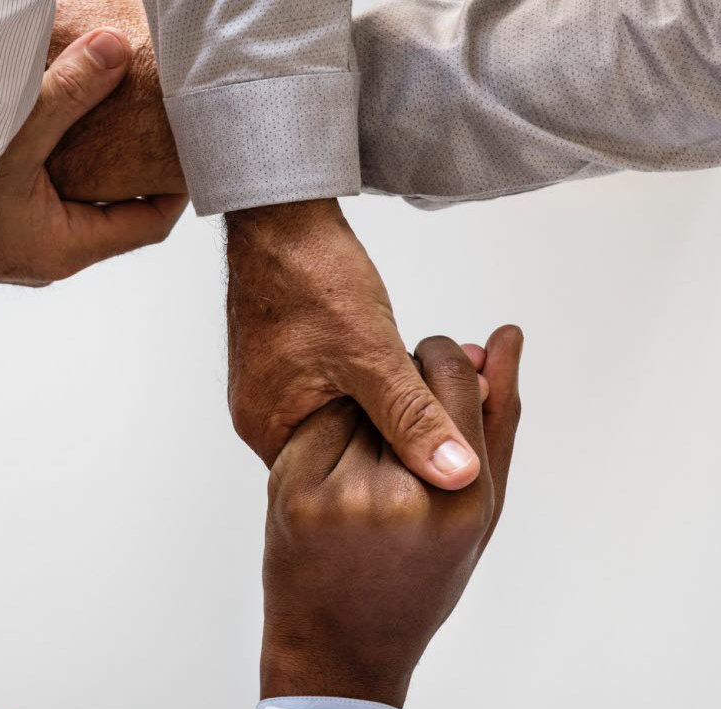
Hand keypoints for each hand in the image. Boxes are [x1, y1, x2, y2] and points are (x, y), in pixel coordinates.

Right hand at [0, 28, 188, 286]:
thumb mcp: (12, 144)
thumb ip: (66, 95)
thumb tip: (116, 49)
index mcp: (67, 247)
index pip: (149, 223)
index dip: (175, 184)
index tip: (184, 143)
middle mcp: (49, 251)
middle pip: (116, 210)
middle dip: (134, 167)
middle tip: (152, 123)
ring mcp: (21, 242)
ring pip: (77, 201)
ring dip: (93, 163)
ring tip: (109, 117)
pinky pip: (42, 195)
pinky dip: (57, 164)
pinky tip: (53, 129)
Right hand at [227, 199, 482, 488]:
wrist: (281, 218)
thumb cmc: (313, 275)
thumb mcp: (373, 353)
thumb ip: (414, 417)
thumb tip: (458, 475)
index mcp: (269, 429)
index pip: (341, 479)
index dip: (394, 469)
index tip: (440, 451)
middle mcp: (262, 417)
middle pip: (343, 451)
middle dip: (399, 432)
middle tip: (453, 411)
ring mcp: (270, 390)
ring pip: (345, 419)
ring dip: (389, 403)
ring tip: (432, 383)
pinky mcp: (283, 364)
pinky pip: (336, 392)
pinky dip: (372, 383)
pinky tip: (400, 366)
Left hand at [261, 327, 524, 704]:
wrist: (339, 647)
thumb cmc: (421, 577)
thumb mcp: (478, 512)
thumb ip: (497, 420)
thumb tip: (505, 335)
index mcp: (462, 499)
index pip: (453, 377)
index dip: (443, 359)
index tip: (435, 364)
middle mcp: (403, 496)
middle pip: (400, 384)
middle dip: (402, 383)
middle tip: (396, 417)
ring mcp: (342, 496)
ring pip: (356, 402)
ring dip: (364, 409)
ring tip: (368, 462)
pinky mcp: (290, 492)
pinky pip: (314, 427)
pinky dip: (325, 434)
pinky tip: (331, 473)